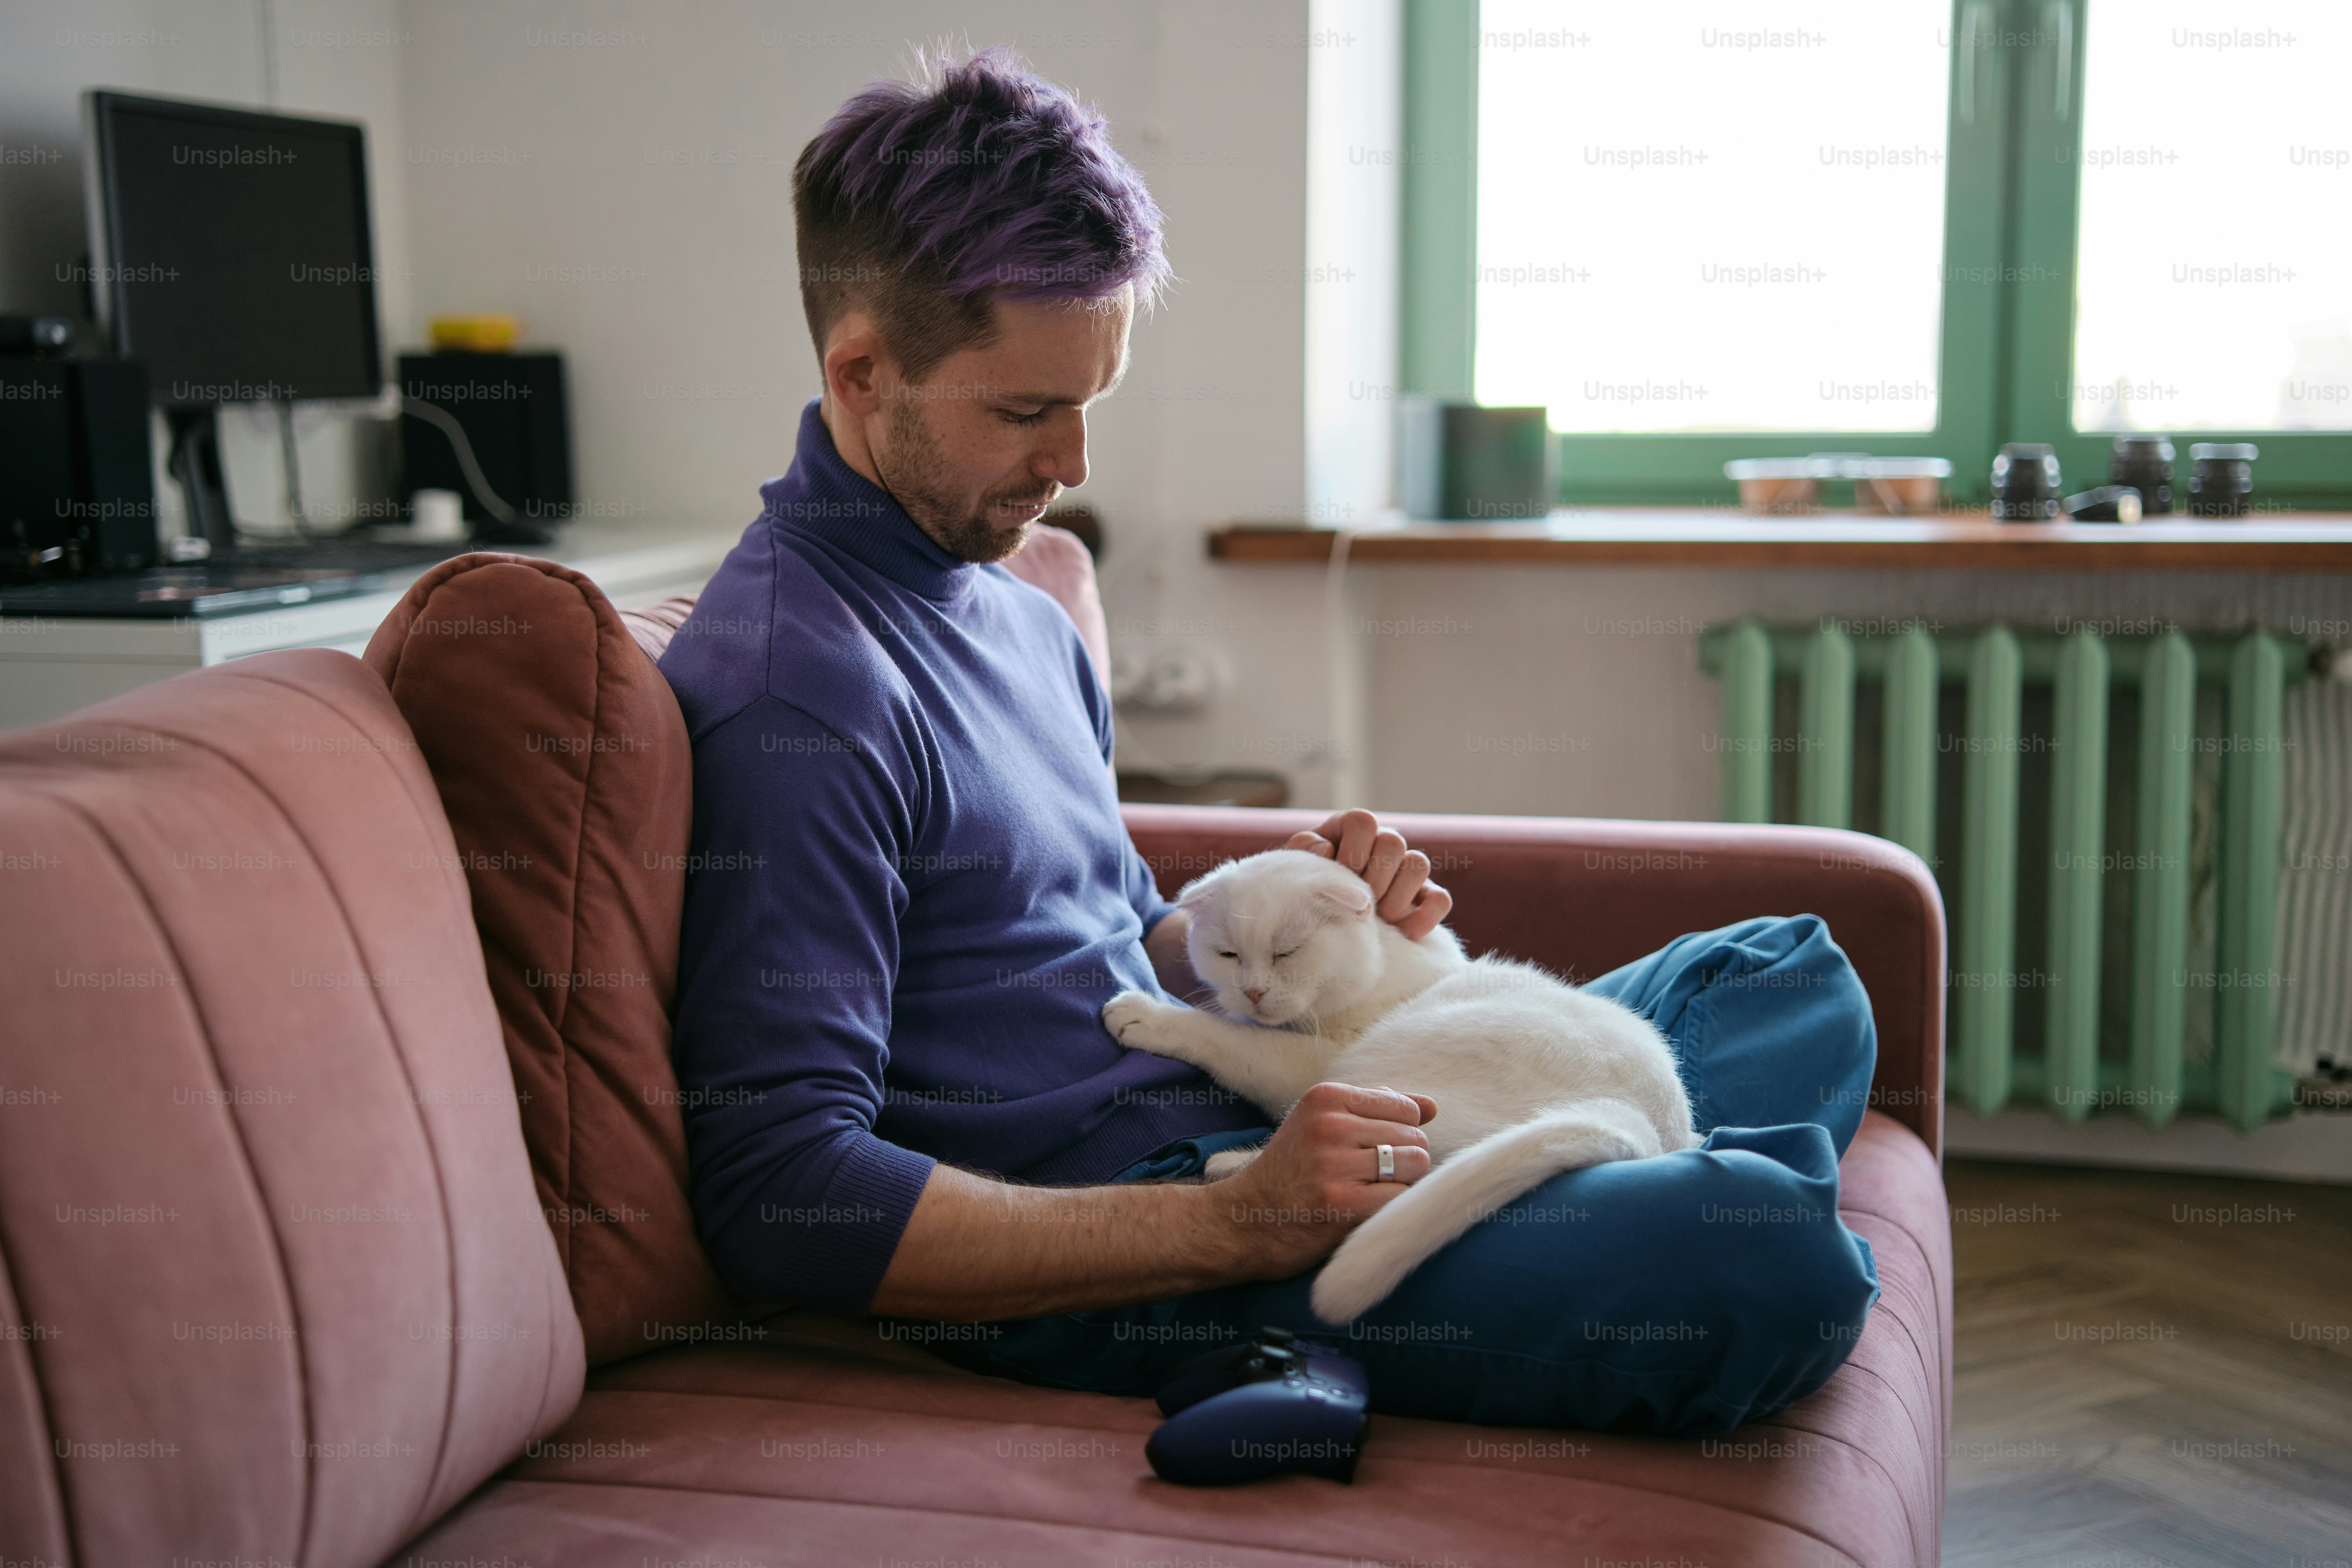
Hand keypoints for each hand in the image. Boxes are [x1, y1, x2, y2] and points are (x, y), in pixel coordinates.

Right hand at [1213, 1082, 1437, 1280]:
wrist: (1244, 1221)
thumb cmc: (1291, 1172)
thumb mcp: (1322, 1125)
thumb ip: (1377, 1110)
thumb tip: (1432, 1107)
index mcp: (1325, 1097)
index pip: (1405, 1109)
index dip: (1399, 1136)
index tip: (1369, 1155)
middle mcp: (1330, 1125)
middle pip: (1414, 1139)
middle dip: (1403, 1163)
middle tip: (1368, 1181)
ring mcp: (1335, 1165)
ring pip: (1415, 1166)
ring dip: (1403, 1186)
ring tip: (1369, 1194)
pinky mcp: (1342, 1204)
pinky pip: (1402, 1198)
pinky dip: (1393, 1210)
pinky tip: (1366, 1213)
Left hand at [1287, 808, 1452, 939]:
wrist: (1325, 917)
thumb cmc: (1312, 885)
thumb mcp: (1301, 864)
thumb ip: (1306, 849)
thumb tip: (1326, 850)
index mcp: (1353, 828)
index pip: (1363, 822)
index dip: (1352, 851)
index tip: (1341, 875)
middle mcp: (1384, 842)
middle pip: (1394, 842)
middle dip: (1373, 878)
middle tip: (1359, 902)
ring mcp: (1408, 869)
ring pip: (1419, 864)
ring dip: (1397, 896)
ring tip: (1379, 918)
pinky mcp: (1426, 896)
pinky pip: (1441, 899)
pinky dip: (1425, 917)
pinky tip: (1403, 932)